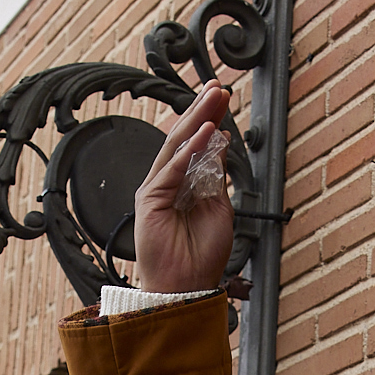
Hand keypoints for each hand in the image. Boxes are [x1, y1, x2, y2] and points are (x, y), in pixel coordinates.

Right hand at [131, 81, 238, 295]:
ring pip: (176, 147)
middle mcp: (169, 183)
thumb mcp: (219, 208)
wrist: (187, 287)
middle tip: (219, 87)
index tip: (224, 98)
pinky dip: (189, 150)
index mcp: (186, 185)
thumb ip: (216, 177)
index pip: (197, 144)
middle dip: (203, 110)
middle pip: (185, 139)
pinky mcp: (149, 200)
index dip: (210, 119)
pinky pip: (171, 169)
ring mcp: (157, 190)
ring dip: (197, 120)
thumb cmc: (202, 255)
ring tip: (214, 99)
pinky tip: (205, 132)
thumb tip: (220, 142)